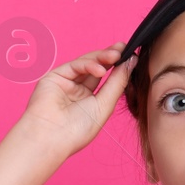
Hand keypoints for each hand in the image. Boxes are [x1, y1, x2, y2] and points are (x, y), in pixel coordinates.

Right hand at [17, 43, 133, 156]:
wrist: (51, 137)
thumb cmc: (76, 130)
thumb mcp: (104, 106)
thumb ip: (117, 83)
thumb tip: (131, 62)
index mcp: (91, 102)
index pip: (108, 80)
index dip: (119, 67)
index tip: (133, 56)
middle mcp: (79, 91)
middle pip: (98, 68)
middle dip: (112, 57)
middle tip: (125, 48)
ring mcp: (66, 83)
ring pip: (87, 64)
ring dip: (102, 57)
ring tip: (116, 55)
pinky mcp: (55, 77)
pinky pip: (75, 65)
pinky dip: (89, 64)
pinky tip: (100, 69)